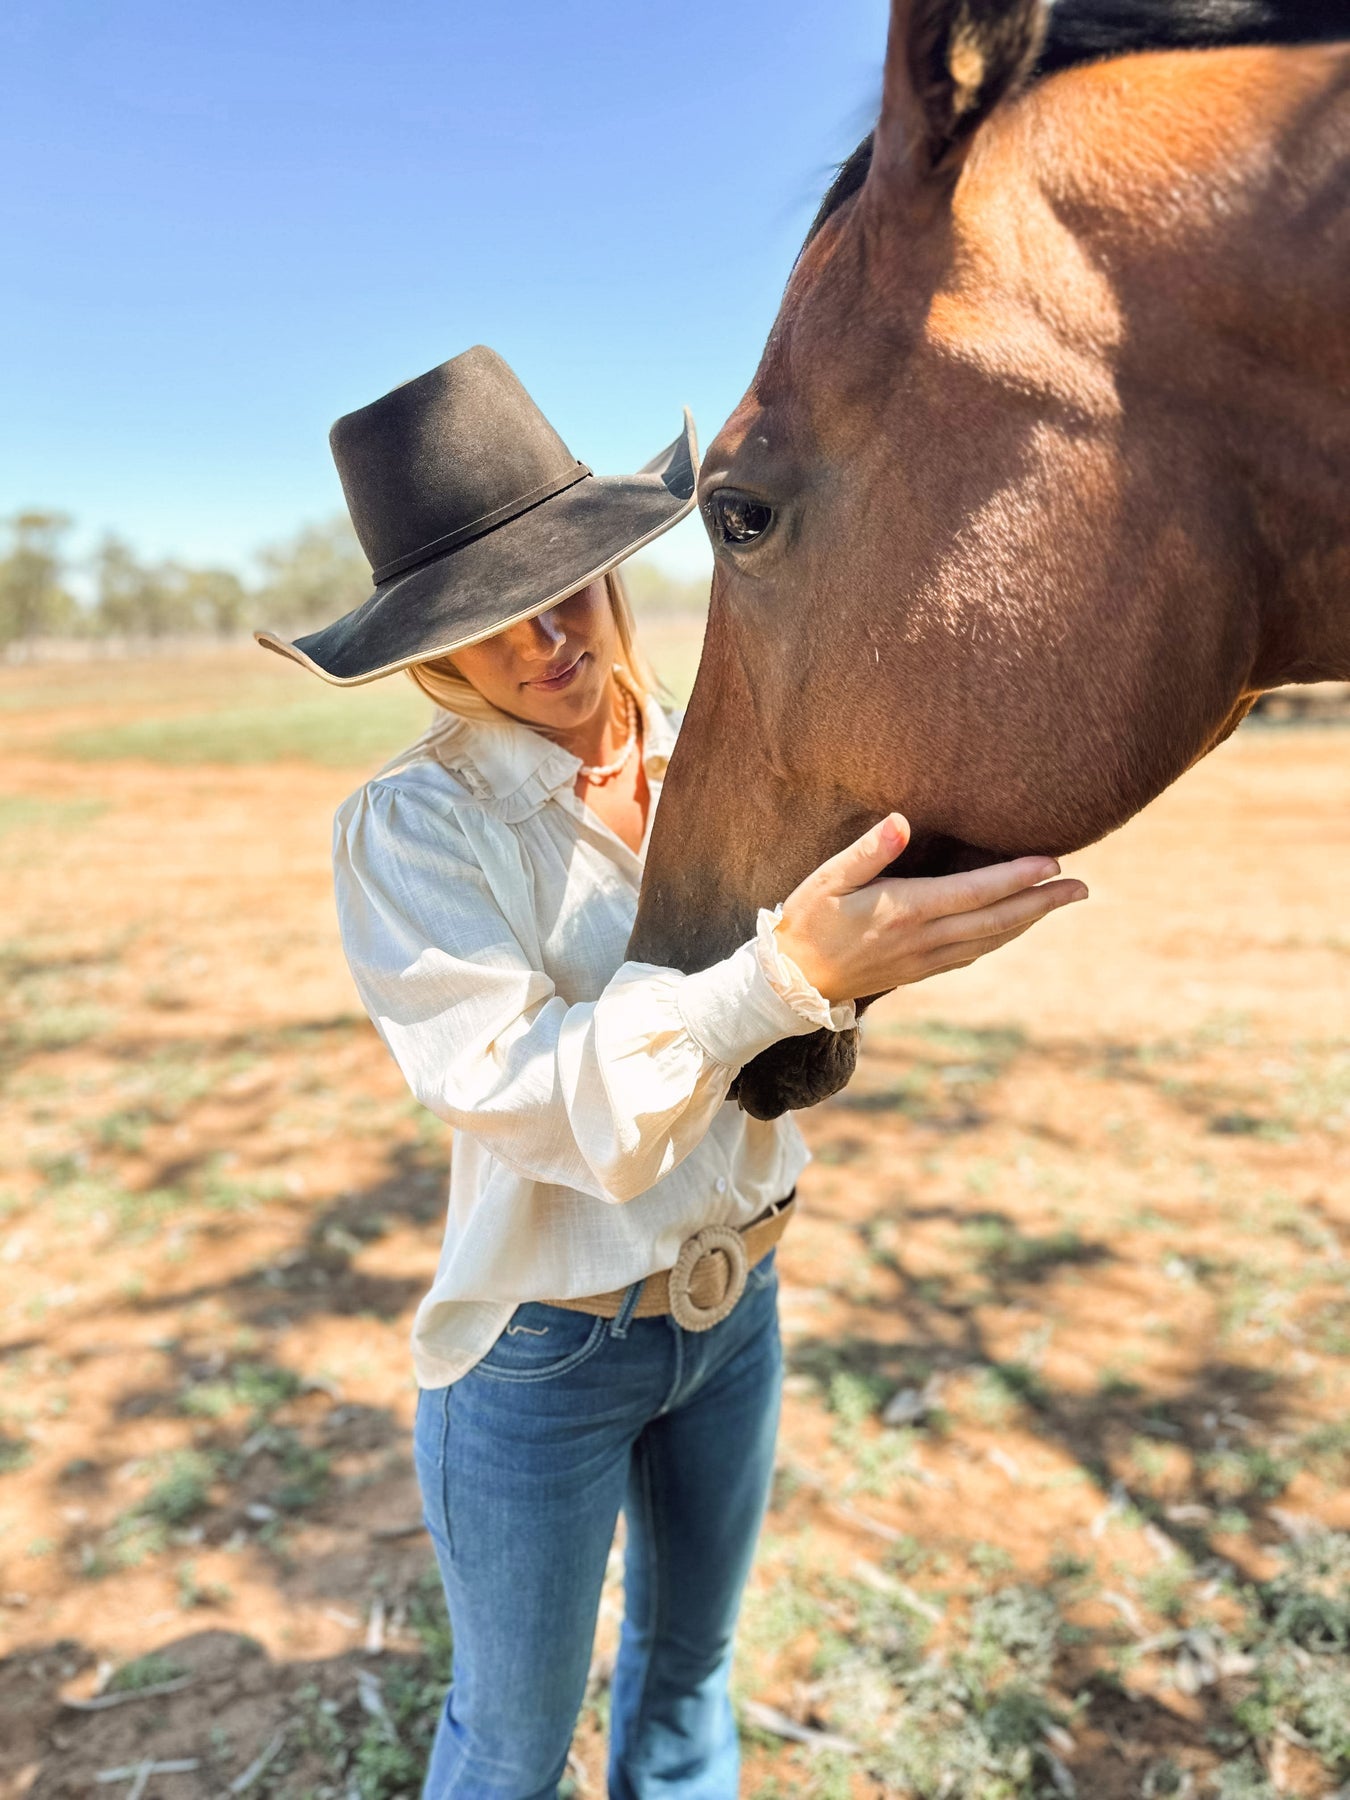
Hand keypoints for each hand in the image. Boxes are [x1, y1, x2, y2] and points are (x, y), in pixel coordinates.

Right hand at [774, 813, 1087, 1003]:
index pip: (976, 892)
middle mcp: (923, 939)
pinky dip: (1002, 937)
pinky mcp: (920, 971)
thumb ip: (867, 851)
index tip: (1053, 862)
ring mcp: (924, 959)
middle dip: (1042, 903)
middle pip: (996, 920)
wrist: (792, 982)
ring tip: (1060, 901)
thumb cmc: (807, 920)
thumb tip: (901, 821)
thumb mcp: (827, 879)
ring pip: (990, 939)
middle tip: (1082, 888)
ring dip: (1029, 921)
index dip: (1018, 877)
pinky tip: (1015, 926)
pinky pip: (973, 954)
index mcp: (905, 911)